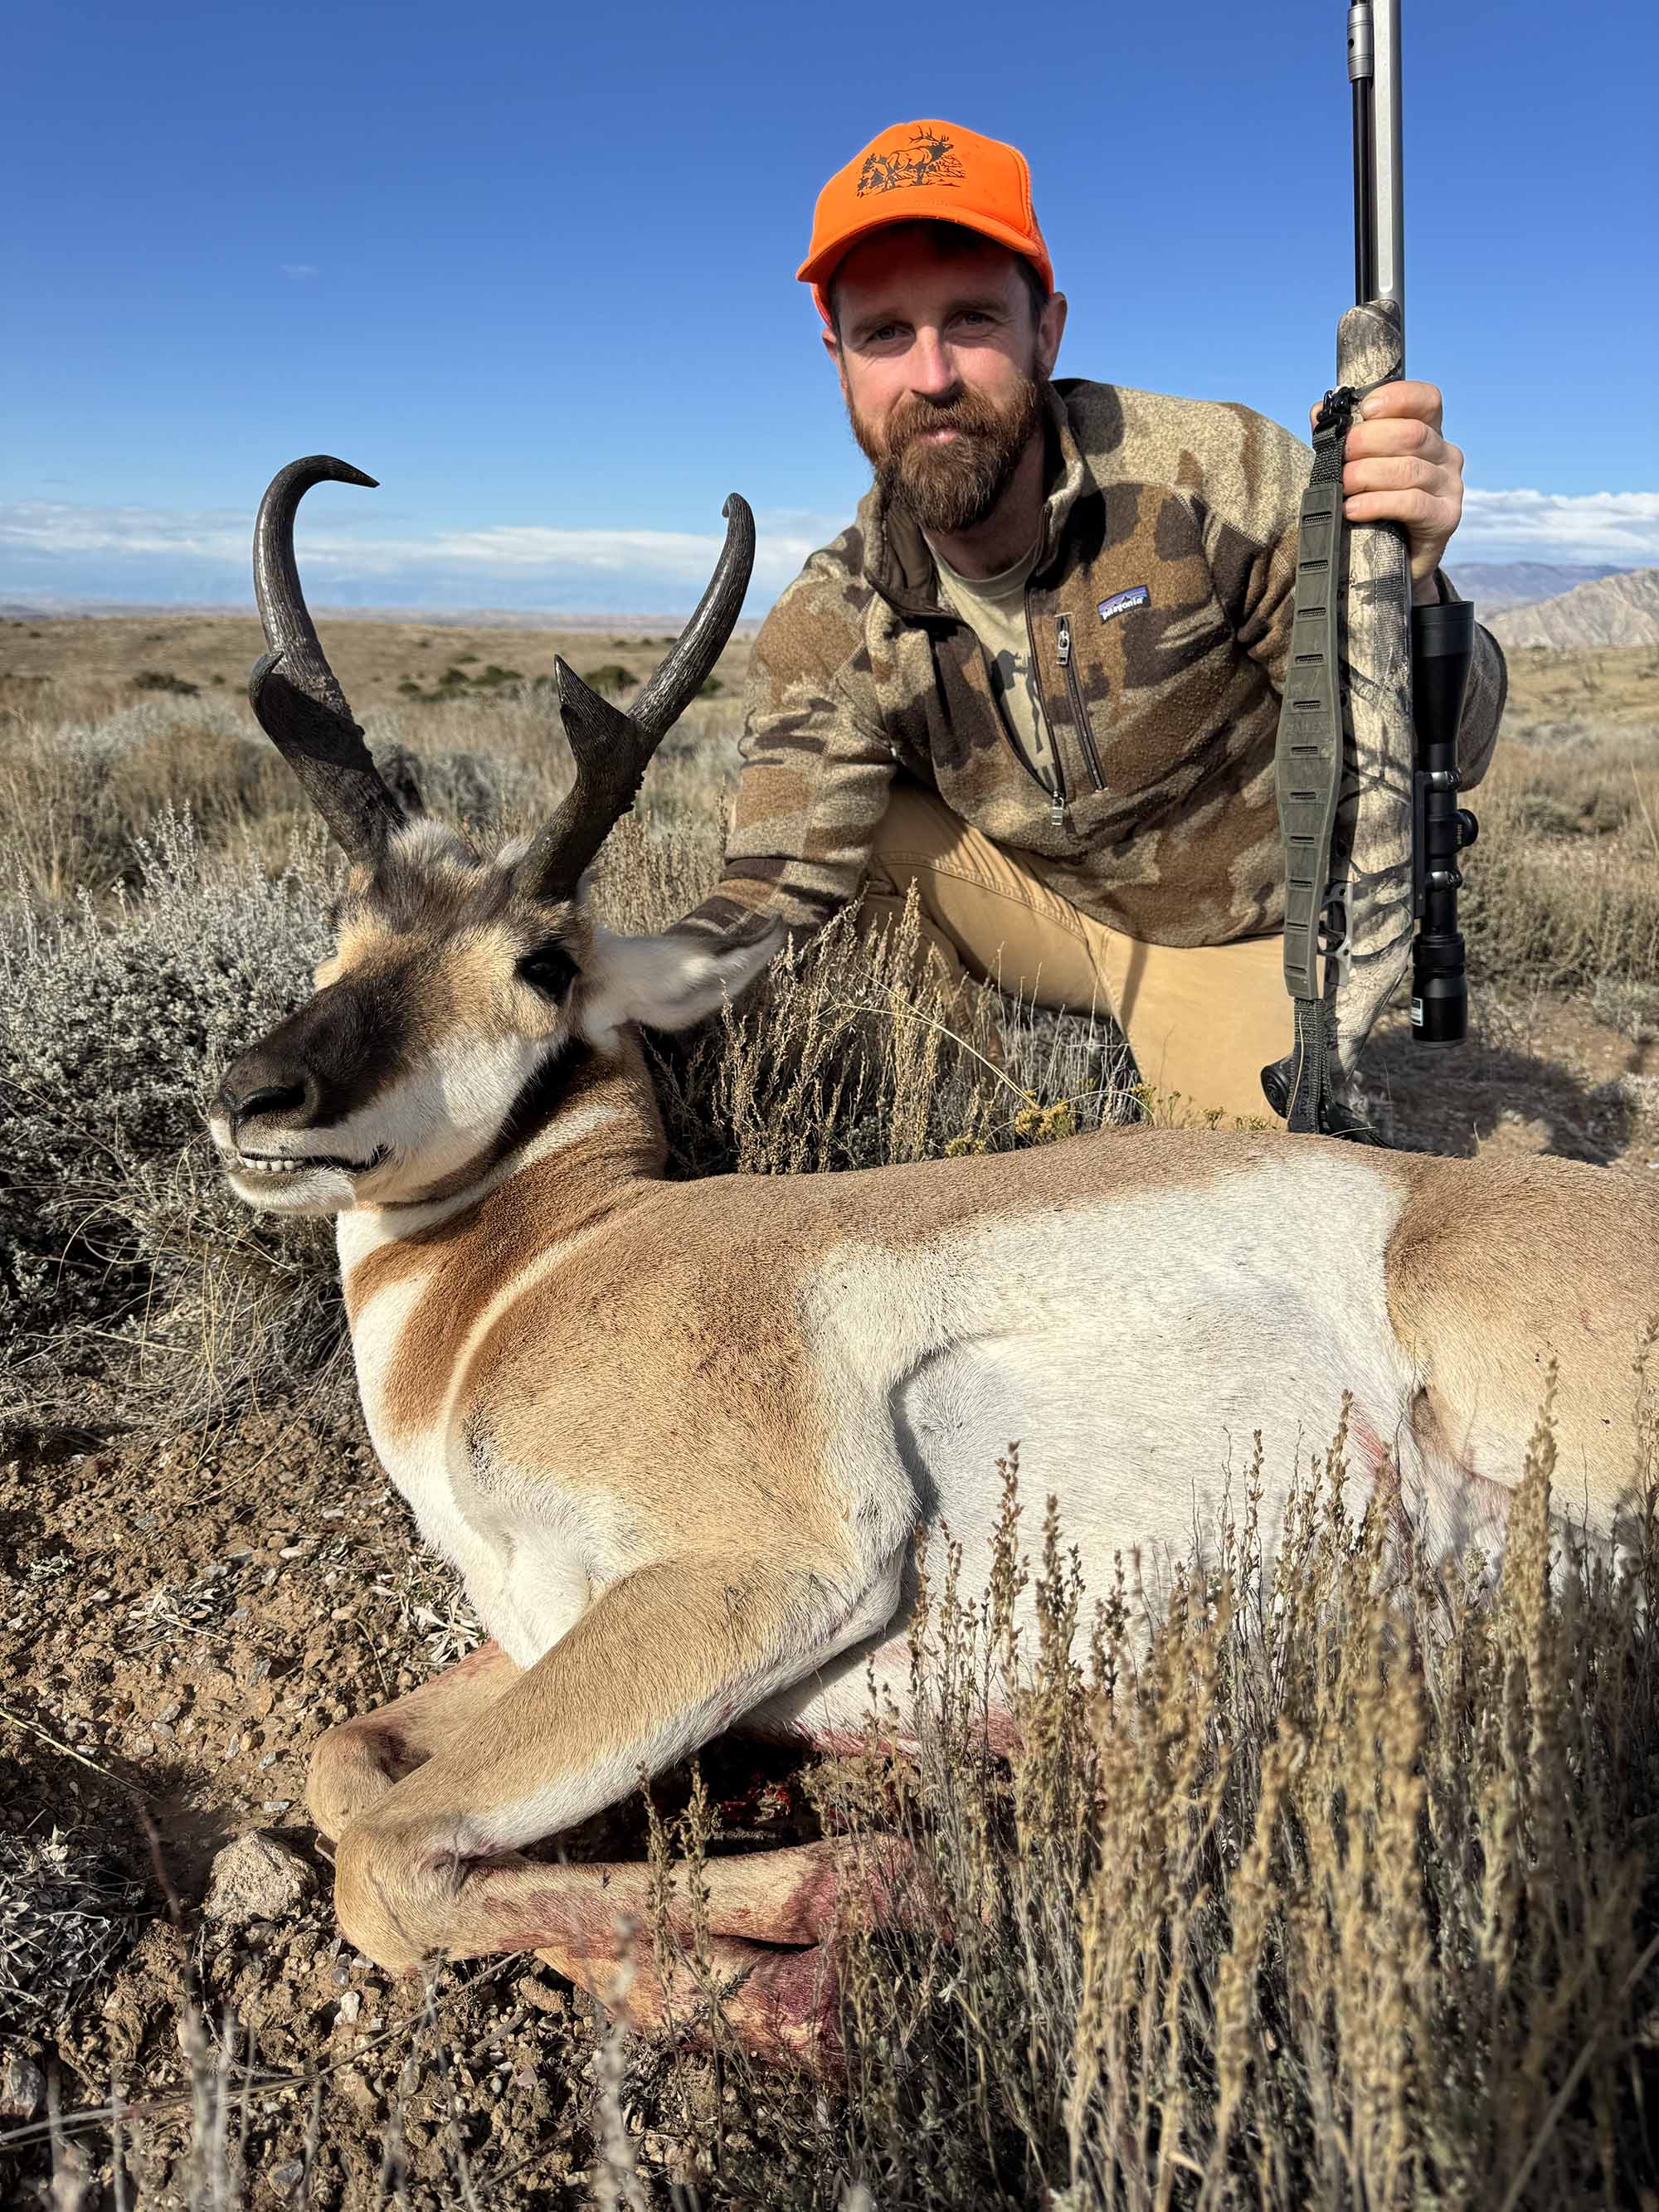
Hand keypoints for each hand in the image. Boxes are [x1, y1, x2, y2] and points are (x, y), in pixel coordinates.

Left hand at [1312, 380, 1463, 592]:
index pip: (1427, 399)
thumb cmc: (1373, 508)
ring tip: (1342, 485)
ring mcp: (1450, 487)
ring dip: (1367, 474)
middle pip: (1412, 433)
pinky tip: (1353, 509)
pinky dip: (1377, 503)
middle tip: (1341, 455)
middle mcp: (1446, 455)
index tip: (1365, 409)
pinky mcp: (1446, 518)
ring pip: (1408, 469)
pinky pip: (1411, 503)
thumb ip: (1343, 438)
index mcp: (1428, 433)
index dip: (1397, 397)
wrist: (1390, 565)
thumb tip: (1319, 412)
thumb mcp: (1359, 468)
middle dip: (1368, 440)